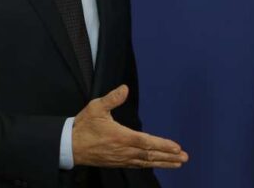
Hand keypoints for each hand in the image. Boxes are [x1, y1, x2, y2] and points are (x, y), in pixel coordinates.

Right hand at [72, 85, 188, 168]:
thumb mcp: (96, 107)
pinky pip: (138, 165)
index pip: (146, 142)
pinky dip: (150, 164)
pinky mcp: (117, 162)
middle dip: (168, 156)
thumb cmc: (84, 125)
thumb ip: (112, 98)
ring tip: (178, 163)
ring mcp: (121, 158)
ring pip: (146, 162)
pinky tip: (158, 163)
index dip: (162, 145)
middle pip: (150, 155)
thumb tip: (125, 88)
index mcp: (121, 137)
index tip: (177, 147)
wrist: (69, 146)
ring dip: (163, 162)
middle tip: (184, 157)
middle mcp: (123, 150)